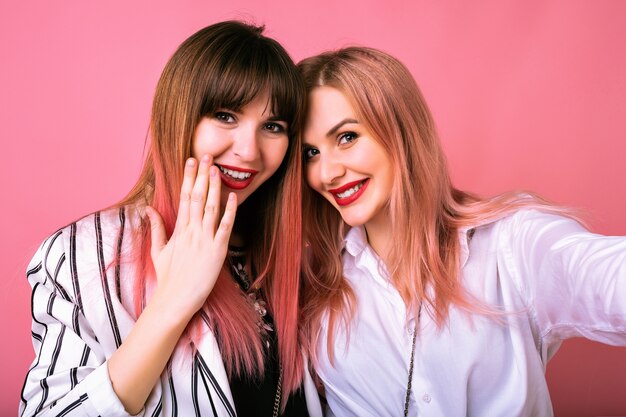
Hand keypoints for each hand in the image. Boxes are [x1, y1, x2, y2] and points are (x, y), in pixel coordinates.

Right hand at [145, 154, 236, 318]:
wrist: (175, 300)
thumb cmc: (168, 277)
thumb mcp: (158, 250)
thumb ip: (156, 228)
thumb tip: (147, 208)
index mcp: (179, 230)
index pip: (184, 196)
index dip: (188, 177)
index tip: (191, 161)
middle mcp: (191, 231)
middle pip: (197, 197)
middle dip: (202, 175)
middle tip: (207, 155)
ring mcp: (204, 240)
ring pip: (210, 208)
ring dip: (214, 187)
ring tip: (217, 169)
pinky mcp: (217, 251)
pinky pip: (225, 228)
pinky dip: (229, 212)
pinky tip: (233, 197)